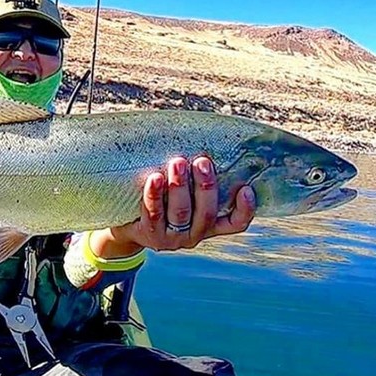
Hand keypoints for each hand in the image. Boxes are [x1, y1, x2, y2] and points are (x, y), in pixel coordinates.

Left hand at [91, 156, 255, 257]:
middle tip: (202, 161)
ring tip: (178, 162)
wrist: (128, 226)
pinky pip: (153, 213)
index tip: (247, 189)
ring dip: (180, 186)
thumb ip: (196, 178)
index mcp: (208, 225)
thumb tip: (205, 136)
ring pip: (181, 212)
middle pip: (206, 213)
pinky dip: (154, 194)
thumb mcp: (183, 194)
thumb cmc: (162, 200)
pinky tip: (155, 177)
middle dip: (205, 186)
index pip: (235, 223)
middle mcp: (194, 235)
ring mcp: (172, 238)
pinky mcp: (150, 235)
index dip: (245, 210)